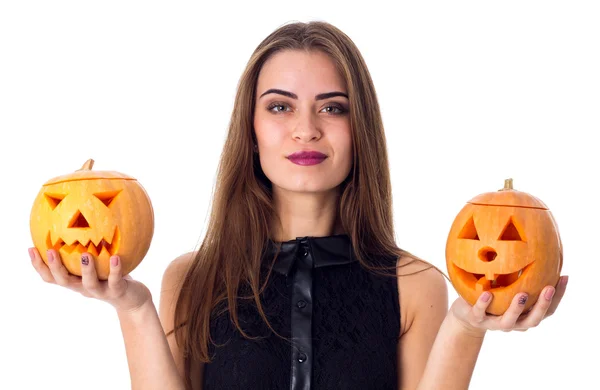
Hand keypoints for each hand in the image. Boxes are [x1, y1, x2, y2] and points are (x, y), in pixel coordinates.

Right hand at [29, 247, 151, 312]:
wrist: (132, 299)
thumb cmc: (111, 276)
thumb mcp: (97, 262)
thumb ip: (86, 248)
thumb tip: (78, 221)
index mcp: (75, 281)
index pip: (51, 277)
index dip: (39, 265)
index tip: (30, 248)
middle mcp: (84, 287)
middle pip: (64, 281)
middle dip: (55, 267)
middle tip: (50, 251)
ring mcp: (100, 291)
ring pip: (89, 283)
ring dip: (86, 269)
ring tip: (85, 255)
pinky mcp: (117, 291)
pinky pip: (115, 280)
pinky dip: (115, 269)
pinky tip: (115, 257)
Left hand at [449, 275, 568, 335]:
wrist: (467, 314)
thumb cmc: (494, 296)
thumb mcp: (509, 286)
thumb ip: (523, 276)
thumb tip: (539, 249)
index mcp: (525, 315)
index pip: (548, 310)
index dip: (558, 296)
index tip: (564, 276)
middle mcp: (514, 322)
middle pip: (534, 319)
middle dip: (543, 304)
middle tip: (549, 288)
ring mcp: (495, 323)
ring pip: (510, 321)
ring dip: (517, 308)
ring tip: (522, 294)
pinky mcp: (477, 319)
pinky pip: (480, 313)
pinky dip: (484, 304)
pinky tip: (487, 293)